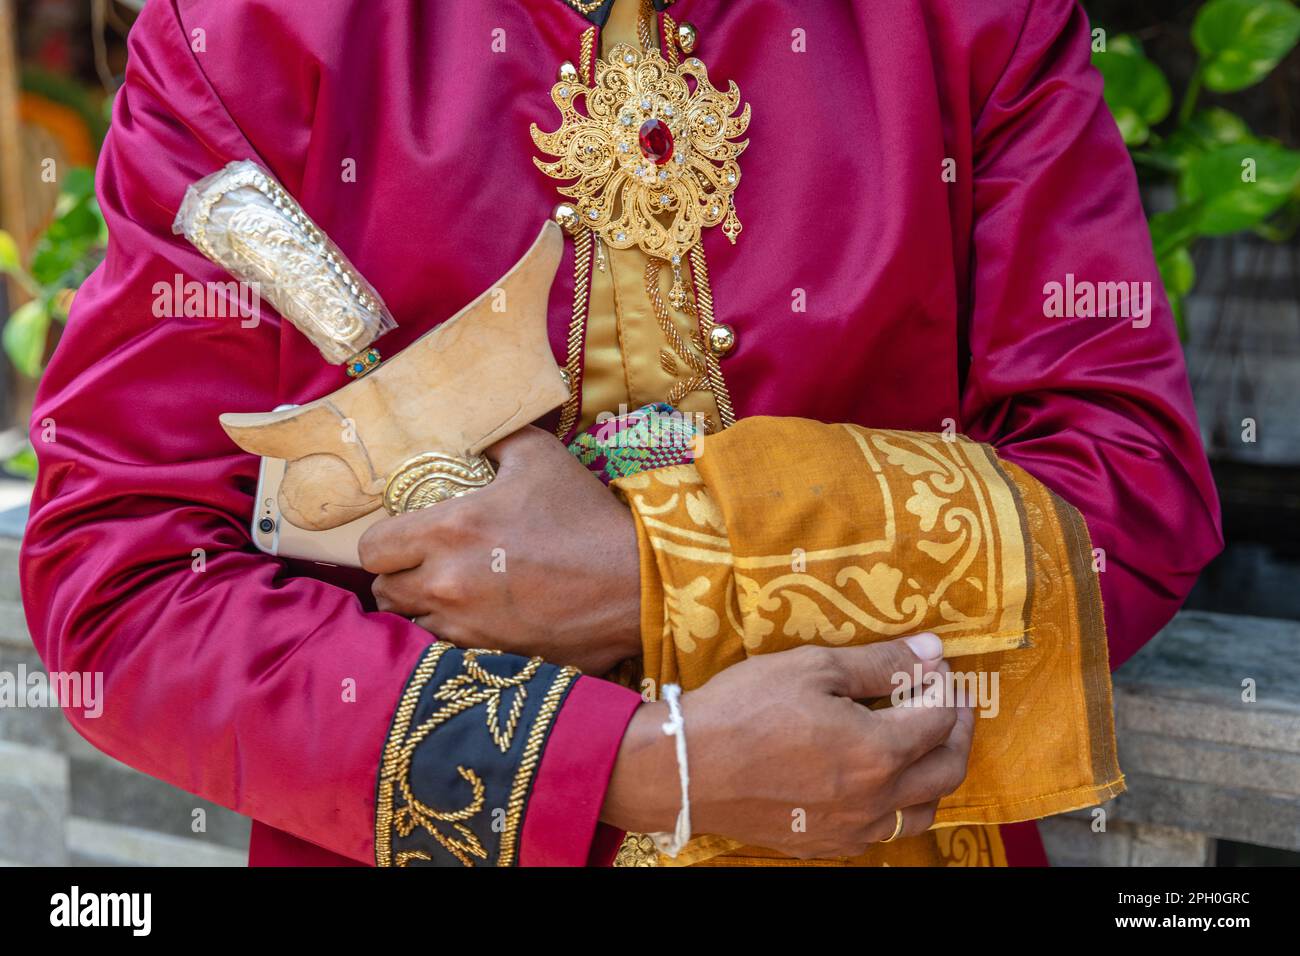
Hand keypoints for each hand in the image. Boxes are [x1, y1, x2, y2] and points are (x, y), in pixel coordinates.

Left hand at [359, 425, 641, 673]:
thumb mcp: (541, 457)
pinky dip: (451, 639)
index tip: (403, 538)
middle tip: (424, 566)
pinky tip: (475, 622)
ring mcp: (466, 628)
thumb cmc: (586, 518)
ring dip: (422, 611)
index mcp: (449, 530)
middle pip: (384, 591)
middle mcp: (446, 583)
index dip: (383, 542)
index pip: (372, 549)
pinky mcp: (490, 659)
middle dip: (399, 576)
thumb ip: (495, 441)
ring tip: (449, 596)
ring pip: (412, 626)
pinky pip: (445, 654)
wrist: (636, 585)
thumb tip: (473, 438)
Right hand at [600, 634, 973, 858]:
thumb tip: (932, 652)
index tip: (935, 668)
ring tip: (923, 745)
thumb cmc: (744, 709)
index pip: (940, 719)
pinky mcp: (826, 844)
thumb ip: (879, 663)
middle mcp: (875, 799)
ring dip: (935, 776)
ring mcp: (852, 829)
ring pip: (923, 812)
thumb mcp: (812, 667)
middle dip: (957, 731)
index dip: (946, 688)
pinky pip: (884, 832)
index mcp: (878, 751)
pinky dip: (898, 805)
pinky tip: (880, 781)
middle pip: (947, 770)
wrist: (685, 768)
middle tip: (947, 702)